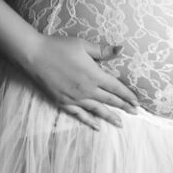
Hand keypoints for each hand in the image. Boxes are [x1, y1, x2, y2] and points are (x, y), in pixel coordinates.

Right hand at [24, 35, 139, 129]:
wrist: (35, 56)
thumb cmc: (59, 47)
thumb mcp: (83, 45)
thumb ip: (102, 51)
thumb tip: (120, 49)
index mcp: (94, 75)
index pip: (116, 88)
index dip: (128, 95)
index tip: (137, 102)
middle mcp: (87, 90)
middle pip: (110, 101)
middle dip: (124, 107)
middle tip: (135, 113)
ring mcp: (75, 98)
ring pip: (97, 110)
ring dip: (110, 117)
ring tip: (120, 124)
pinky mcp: (64, 102)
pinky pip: (80, 115)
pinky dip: (89, 121)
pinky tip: (97, 126)